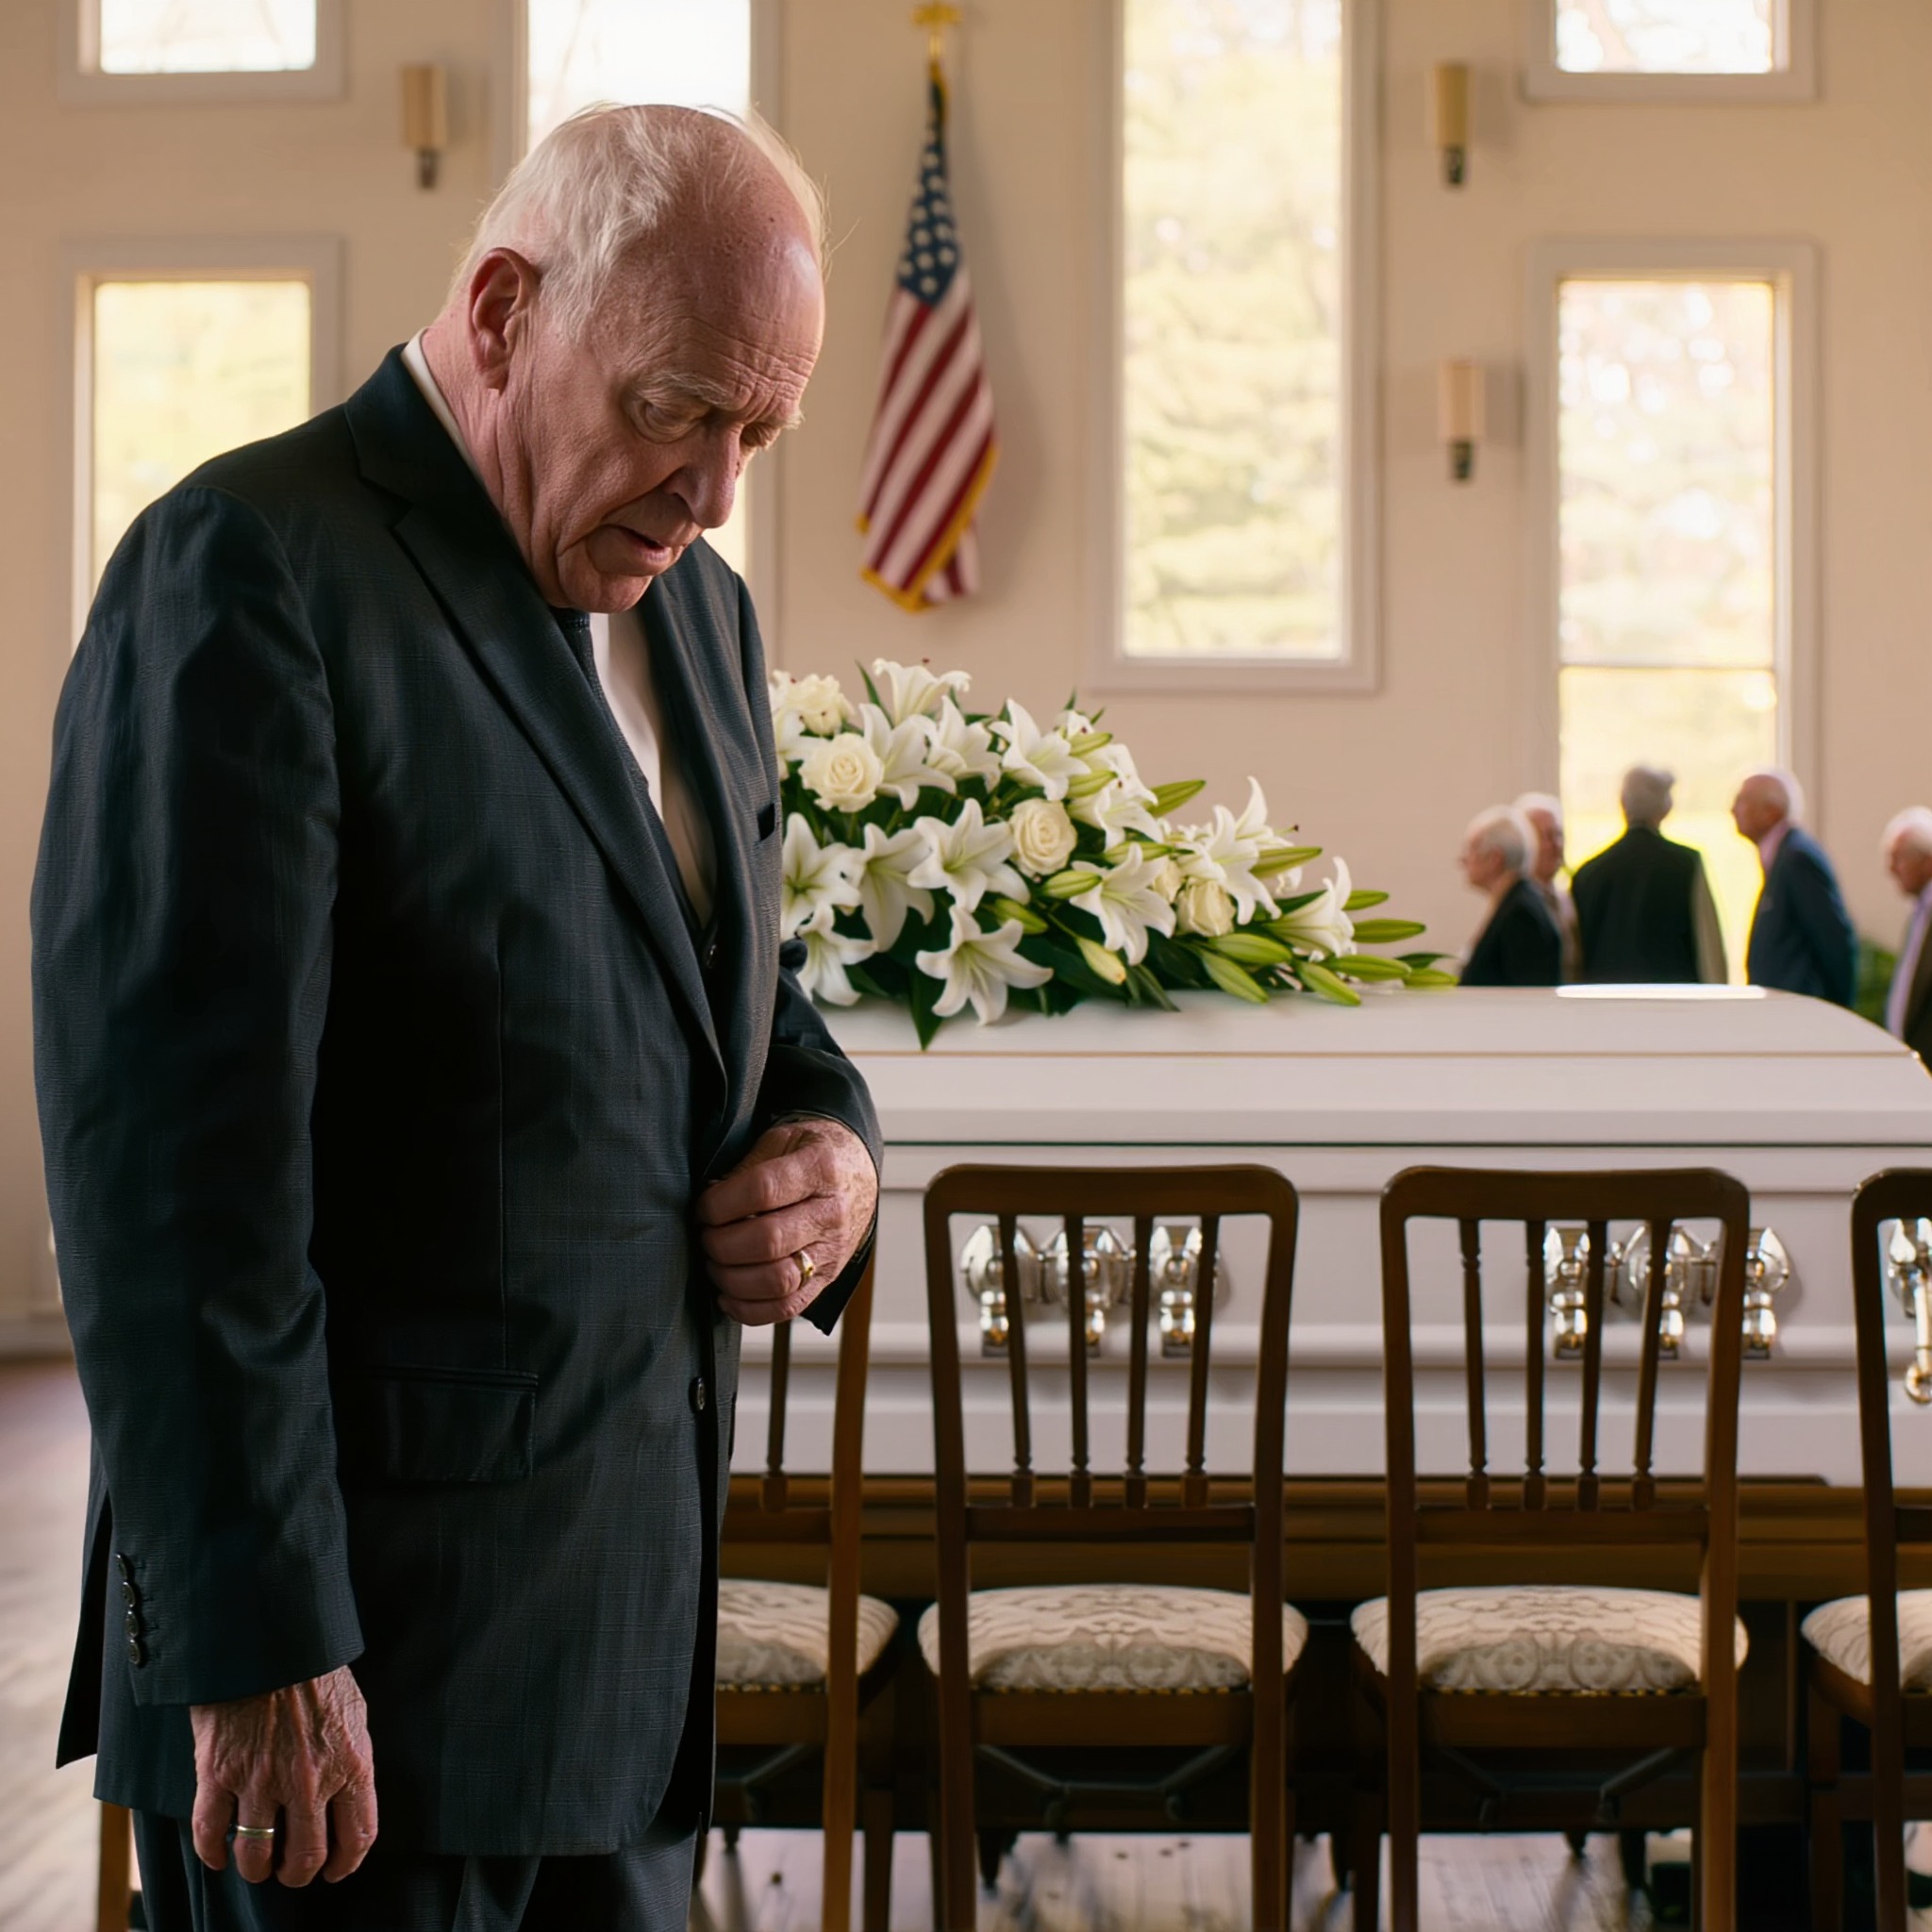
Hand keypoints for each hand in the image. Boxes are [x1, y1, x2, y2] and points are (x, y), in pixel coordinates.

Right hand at [189, 1664, 376, 1885]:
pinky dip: (213, 1854)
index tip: (336, 1871)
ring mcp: (262, 1780)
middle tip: (290, 1870)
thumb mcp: (352, 1713)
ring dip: (257, 1869)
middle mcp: (309, 1781)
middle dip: (297, 1874)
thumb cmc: (315, 1672)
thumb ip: (351, 1760)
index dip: (346, 1864)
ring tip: (257, 1864)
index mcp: (350, 1764)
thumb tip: (348, 1799)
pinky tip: (219, 1856)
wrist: (270, 1640)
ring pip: (257, 1856)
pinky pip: (210, 1836)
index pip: (358, 1836)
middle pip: (305, 1857)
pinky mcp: (219, 1775)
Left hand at [697, 1118, 878, 1323]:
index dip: (721, 1203)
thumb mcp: (783, 1139)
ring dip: (732, 1278)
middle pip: (768, 1241)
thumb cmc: (814, 1153)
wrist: (856, 1172)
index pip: (763, 1190)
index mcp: (820, 1169)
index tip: (703, 1207)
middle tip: (706, 1235)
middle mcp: (831, 1213)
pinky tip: (728, 1295)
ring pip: (777, 1281)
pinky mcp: (827, 1279)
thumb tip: (709, 1199)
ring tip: (716, 1263)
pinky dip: (750, 1309)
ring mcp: (832, 1251)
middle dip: (721, 1243)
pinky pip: (788, 1307)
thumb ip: (747, 1167)